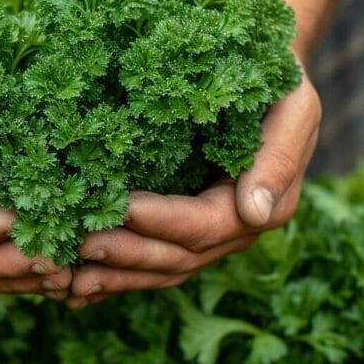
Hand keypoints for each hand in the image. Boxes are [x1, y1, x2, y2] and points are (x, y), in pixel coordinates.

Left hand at [67, 72, 319, 308]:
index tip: (122, 208)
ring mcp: (208, 237)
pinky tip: (76, 289)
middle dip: (128, 254)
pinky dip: (115, 276)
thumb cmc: (274, 81)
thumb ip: (279, 157)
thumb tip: (254, 213)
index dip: (163, 221)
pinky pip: (150, 262)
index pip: (205, 224)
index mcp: (264, 207)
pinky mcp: (182, 230)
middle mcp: (235, 231)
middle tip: (81, 245)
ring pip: (160, 267)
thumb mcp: (294, 107)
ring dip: (115, 276)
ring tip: (69, 281)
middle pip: (178, 256)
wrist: (259, 74)